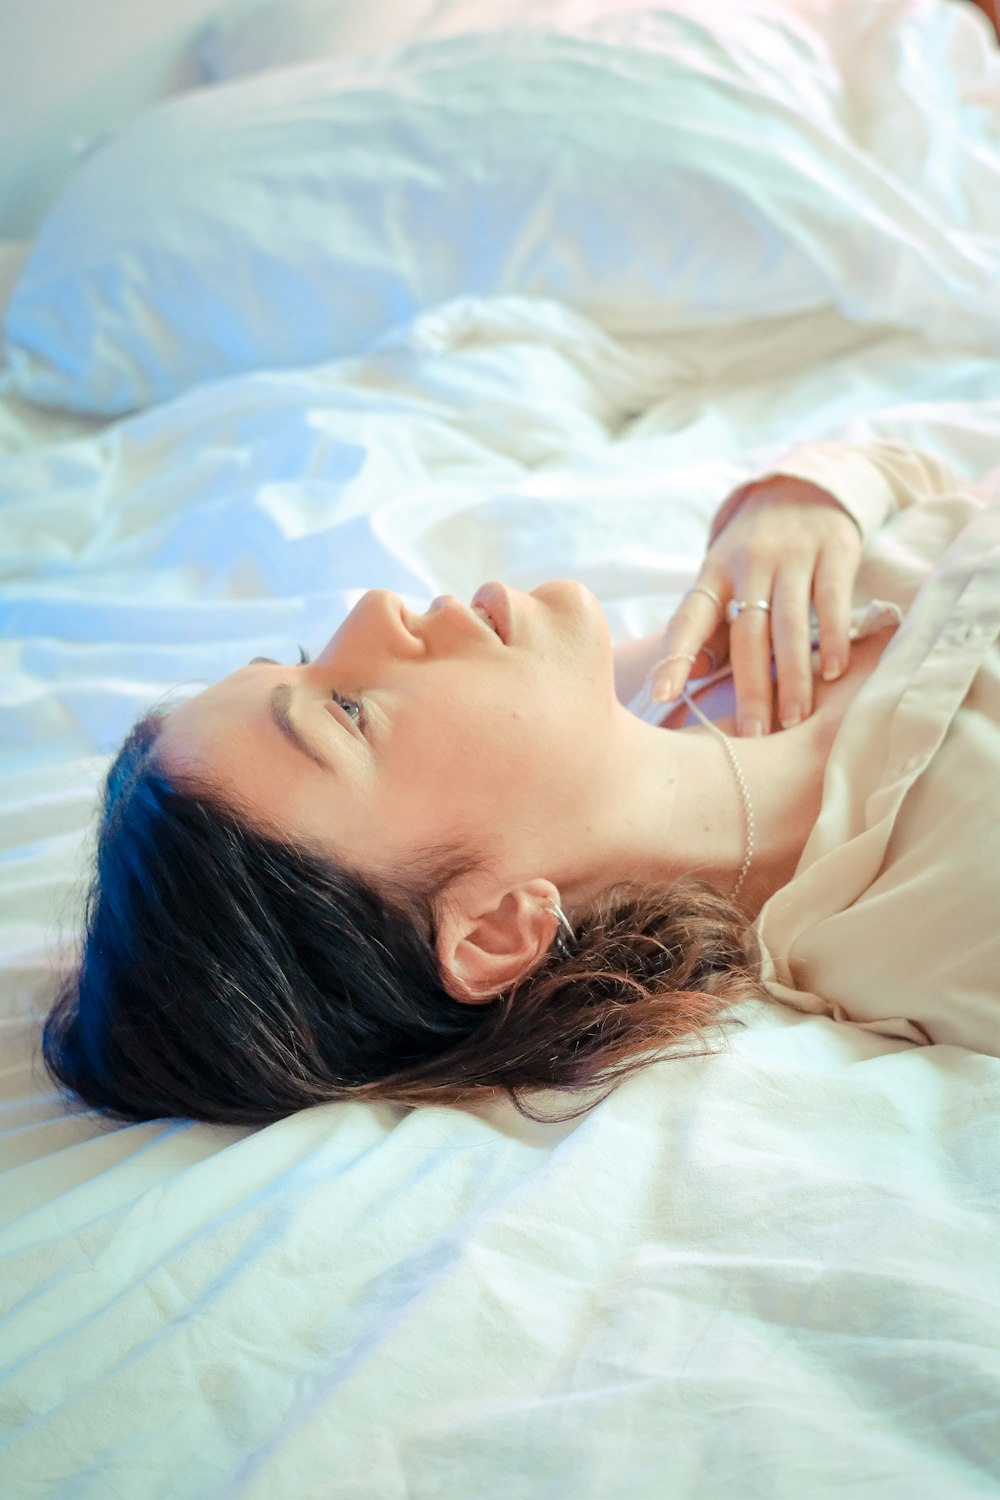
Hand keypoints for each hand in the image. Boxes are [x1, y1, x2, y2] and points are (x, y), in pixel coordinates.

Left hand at [650, 474, 862, 735]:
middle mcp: (749, 563)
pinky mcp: (833, 551)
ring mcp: (792, 556)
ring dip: (793, 675)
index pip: (689, 617)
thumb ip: (710, 627)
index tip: (662, 694)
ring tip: (794, 718)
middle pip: (746, 632)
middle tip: (753, 735)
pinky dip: (833, 638)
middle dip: (750, 687)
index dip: (674, 656)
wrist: (805, 487)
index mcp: (713, 574)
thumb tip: (690, 680)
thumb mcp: (724, 579)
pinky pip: (831, 600)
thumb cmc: (755, 555)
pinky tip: (835, 672)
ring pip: (788, 623)